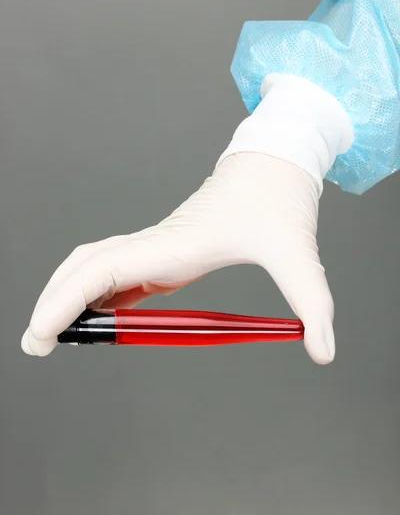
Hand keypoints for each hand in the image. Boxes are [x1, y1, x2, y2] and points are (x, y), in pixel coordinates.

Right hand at [22, 153, 334, 363]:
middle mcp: (157, 244)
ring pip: (96, 266)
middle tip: (37, 344)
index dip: (63, 302)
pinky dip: (99, 293)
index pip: (100, 272)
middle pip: (85, 268)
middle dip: (55, 303)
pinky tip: (102, 317)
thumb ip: (312, 303)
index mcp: (174, 245)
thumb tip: (323, 351)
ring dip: (71, 295)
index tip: (41, 336)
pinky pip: (121, 272)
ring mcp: (159, 246)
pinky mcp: (168, 250)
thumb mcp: (298, 254)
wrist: (273, 163)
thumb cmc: (277, 199)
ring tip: (58, 333)